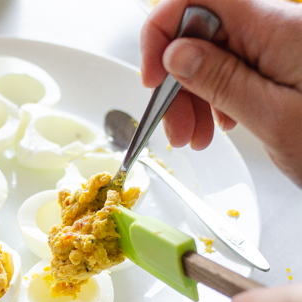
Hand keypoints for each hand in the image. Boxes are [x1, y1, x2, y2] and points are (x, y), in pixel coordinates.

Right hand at [140, 0, 301, 187]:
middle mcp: (280, 28)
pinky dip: (217, 97)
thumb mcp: (274, 119)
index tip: (154, 74)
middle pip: (202, 32)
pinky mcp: (285, 61)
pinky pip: (236, 67)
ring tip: (196, 136)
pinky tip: (220, 124)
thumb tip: (175, 53)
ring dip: (194, 94)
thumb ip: (220, 81)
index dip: (163, 30)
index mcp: (278, 29)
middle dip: (177, 78)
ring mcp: (283, 44)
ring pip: (214, 54)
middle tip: (174, 126)